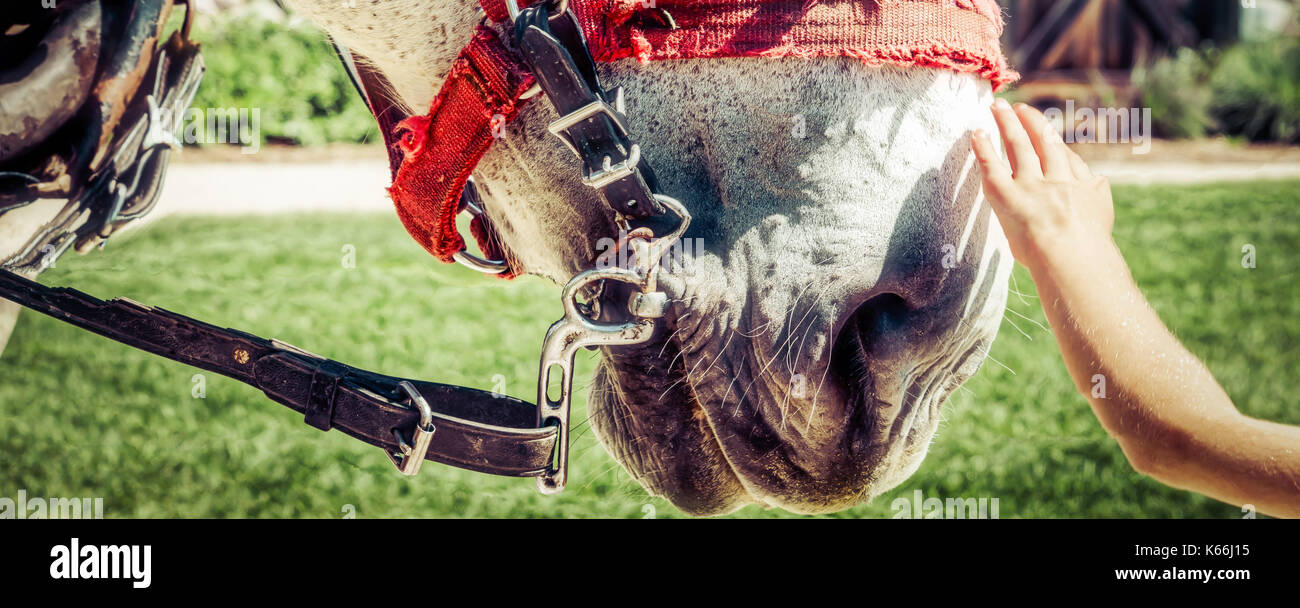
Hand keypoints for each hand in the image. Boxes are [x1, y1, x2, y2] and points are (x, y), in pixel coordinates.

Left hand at [971, 99, 1115, 272]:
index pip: (1064, 155)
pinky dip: (983, 148)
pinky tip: (976, 133)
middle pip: (1041, 141)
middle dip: (1028, 121)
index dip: (1050, 138)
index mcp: (1079, 183)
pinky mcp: (1009, 196)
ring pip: (1018, 146)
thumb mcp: (1101, 213)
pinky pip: (992, 167)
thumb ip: (1096, 194)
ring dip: (1006, 123)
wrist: (1075, 260)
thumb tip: (1098, 180)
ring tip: (997, 107)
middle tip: (1016, 106)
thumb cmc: (1089, 247)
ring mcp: (1031, 185)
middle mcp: (1056, 178)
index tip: (1039, 126)